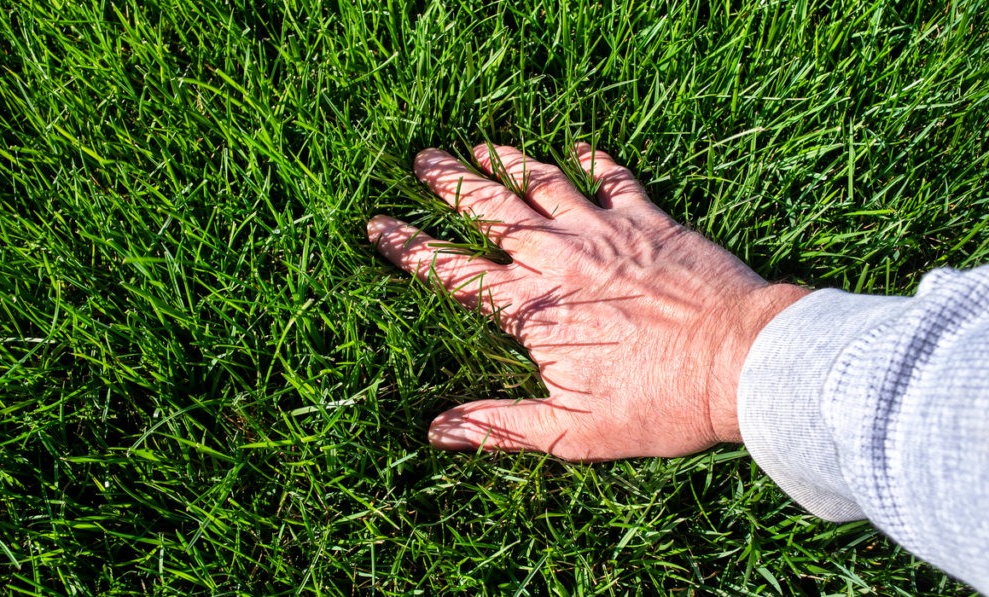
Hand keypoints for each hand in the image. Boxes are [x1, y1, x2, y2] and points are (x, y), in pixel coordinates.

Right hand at [368, 144, 807, 459]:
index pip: (452, 272)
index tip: (378, 226)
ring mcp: (604, 231)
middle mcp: (558, 258)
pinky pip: (615, 177)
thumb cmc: (659, 404)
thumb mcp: (572, 432)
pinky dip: (596, 160)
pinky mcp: (650, 219)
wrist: (740, 362)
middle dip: (450, 184)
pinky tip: (582, 147)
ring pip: (542, 183)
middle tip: (422, 160)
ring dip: (506, 162)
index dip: (409, 248)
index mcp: (531, 308)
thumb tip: (438, 431)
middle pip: (490, 211)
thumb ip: (501, 425)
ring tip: (478, 146)